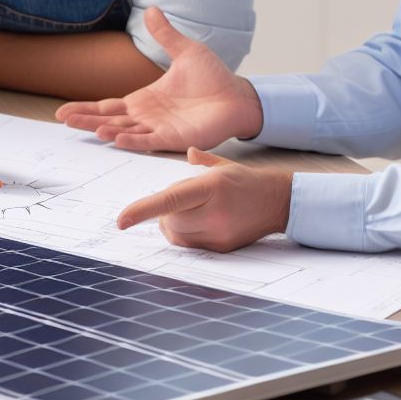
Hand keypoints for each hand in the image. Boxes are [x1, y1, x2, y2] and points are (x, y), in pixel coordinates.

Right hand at [56, 6, 263, 152]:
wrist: (238, 95)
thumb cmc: (214, 77)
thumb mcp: (185, 51)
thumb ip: (165, 35)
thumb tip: (151, 9)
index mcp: (145, 99)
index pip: (108, 106)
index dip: (87, 107)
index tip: (63, 111)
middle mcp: (147, 117)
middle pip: (110, 120)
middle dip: (86, 120)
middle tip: (62, 119)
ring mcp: (159, 129)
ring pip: (125, 132)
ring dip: (108, 130)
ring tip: (91, 127)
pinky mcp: (174, 138)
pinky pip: (149, 141)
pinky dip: (133, 141)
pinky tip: (117, 137)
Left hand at [117, 148, 291, 251]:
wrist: (279, 202)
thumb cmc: (247, 181)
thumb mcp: (224, 164)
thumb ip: (201, 160)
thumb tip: (188, 151)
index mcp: (211, 186)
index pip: (170, 200)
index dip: (143, 210)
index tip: (121, 221)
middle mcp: (214, 212)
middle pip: (169, 221)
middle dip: (163, 214)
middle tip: (176, 204)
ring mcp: (218, 233)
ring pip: (177, 236)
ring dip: (173, 225)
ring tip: (191, 212)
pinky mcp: (221, 248)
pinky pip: (190, 246)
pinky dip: (187, 235)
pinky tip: (200, 223)